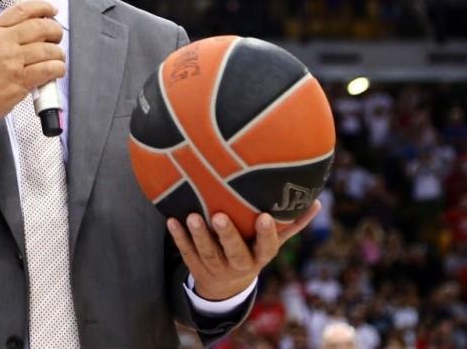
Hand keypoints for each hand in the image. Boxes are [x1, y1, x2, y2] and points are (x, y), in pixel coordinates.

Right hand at [0, 0, 64, 133]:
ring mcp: (11, 61)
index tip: (52, 10)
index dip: (43, 7)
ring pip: (49, 49)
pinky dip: (58, 69)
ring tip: (56, 58)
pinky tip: (56, 71)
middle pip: (41, 27)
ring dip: (59, 54)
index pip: (23, 9)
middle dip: (56, 31)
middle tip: (57, 38)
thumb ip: (8, 30)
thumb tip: (37, 21)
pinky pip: (49, 69)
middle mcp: (3, 43)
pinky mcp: (20, 80)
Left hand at [167, 200, 320, 299]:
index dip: (265, 234)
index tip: (264, 216)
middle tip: (218, 215)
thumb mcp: (272, 243)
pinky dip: (179, 238)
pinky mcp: (196, 266)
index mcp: (260, 257)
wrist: (226, 287)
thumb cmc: (253, 252)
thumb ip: (291, 224)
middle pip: (234, 253)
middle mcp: (239, 265)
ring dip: (198, 235)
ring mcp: (216, 268)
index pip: (266, 247)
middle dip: (227, 235)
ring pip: (207, 254)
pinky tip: (172, 221)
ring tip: (191, 216)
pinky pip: (186, 253)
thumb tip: (315, 202)